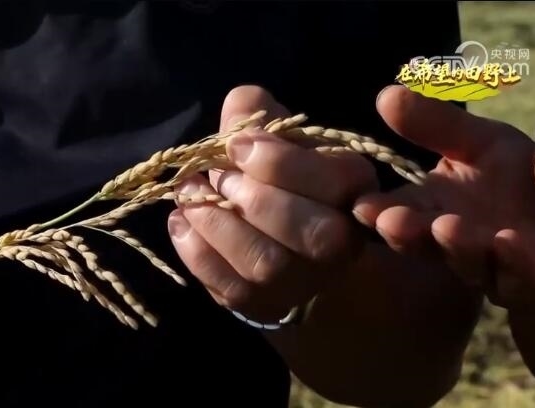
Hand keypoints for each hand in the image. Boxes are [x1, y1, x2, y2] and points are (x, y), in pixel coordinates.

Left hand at [166, 85, 377, 322]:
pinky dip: (196, 251)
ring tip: (189, 192)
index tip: (236, 146)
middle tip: (219, 177)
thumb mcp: (278, 137)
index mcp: (353, 191)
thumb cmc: (280, 178)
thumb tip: (241, 105)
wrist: (278, 245)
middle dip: (254, 198)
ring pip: (266, 262)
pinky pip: (228, 287)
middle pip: (312, 232)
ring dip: (217, 222)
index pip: (335, 180)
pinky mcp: (260, 304)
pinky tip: (181, 221)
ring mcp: (301, 282)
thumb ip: (260, 114)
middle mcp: (339, 243)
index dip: (280, 162)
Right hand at [354, 85, 534, 310]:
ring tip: (446, 226)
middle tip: (390, 222)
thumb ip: (434, 124)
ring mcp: (496, 267)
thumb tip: (383, 93)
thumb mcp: (481, 142)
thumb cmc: (525, 175)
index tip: (362, 204)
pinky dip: (511, 263)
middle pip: (423, 246)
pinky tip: (506, 242)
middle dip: (406, 235)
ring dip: (456, 247)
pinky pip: (521, 281)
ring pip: (468, 266)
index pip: (397, 214)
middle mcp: (458, 242)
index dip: (379, 213)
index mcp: (436, 210)